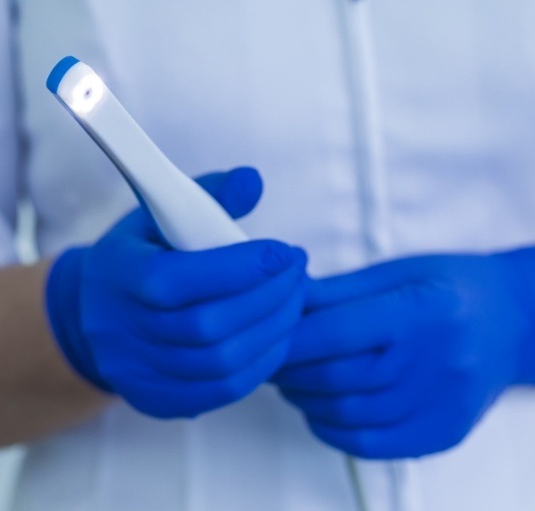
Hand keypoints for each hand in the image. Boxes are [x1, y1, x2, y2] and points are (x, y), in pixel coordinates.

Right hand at [47, 167, 307, 417]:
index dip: (240, 268)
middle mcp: (121, 331)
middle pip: (208, 326)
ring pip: (222, 363)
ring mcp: (138, 373)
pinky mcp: (158, 400)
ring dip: (273, 330)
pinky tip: (278, 334)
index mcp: (118, 275)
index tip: (284, 252)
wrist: (98, 313)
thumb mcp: (161, 214)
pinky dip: (262, 363)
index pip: (178, 279)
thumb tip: (254, 181)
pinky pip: (223, 391)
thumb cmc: (142, 255)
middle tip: (298, 272)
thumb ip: (209, 195)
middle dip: (269, 297)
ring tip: (296, 299)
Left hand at [273, 250, 534, 457]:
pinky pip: (371, 445)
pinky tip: (319, 410)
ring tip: (290, 381)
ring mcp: (440, 405)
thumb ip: (337, 291)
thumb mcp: (396, 273)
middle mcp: (434, 362)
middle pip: (336, 377)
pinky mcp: (442, 434)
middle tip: (270, 359)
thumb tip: (284, 299)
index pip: (336, 332)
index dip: (289, 338)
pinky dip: (331, 430)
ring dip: (304, 399)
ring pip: (347, 414)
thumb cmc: (450, 287)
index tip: (266, 336)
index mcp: (420, 311)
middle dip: (288, 370)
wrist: (510, 322)